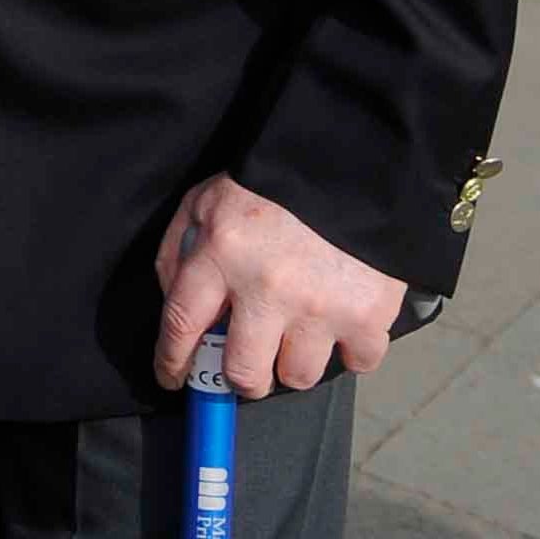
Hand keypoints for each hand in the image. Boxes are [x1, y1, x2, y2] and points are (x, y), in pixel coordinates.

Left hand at [153, 172, 406, 394]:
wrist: (349, 161)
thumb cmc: (271, 183)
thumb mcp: (206, 200)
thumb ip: (179, 250)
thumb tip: (174, 304)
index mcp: (221, 253)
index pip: (182, 324)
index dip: (171, 360)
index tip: (172, 377)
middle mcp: (267, 287)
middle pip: (244, 372)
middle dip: (241, 377)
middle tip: (247, 362)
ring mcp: (319, 307)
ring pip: (297, 376)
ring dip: (292, 362)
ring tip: (297, 333)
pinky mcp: (367, 315)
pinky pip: (357, 363)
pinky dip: (350, 351)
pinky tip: (340, 324)